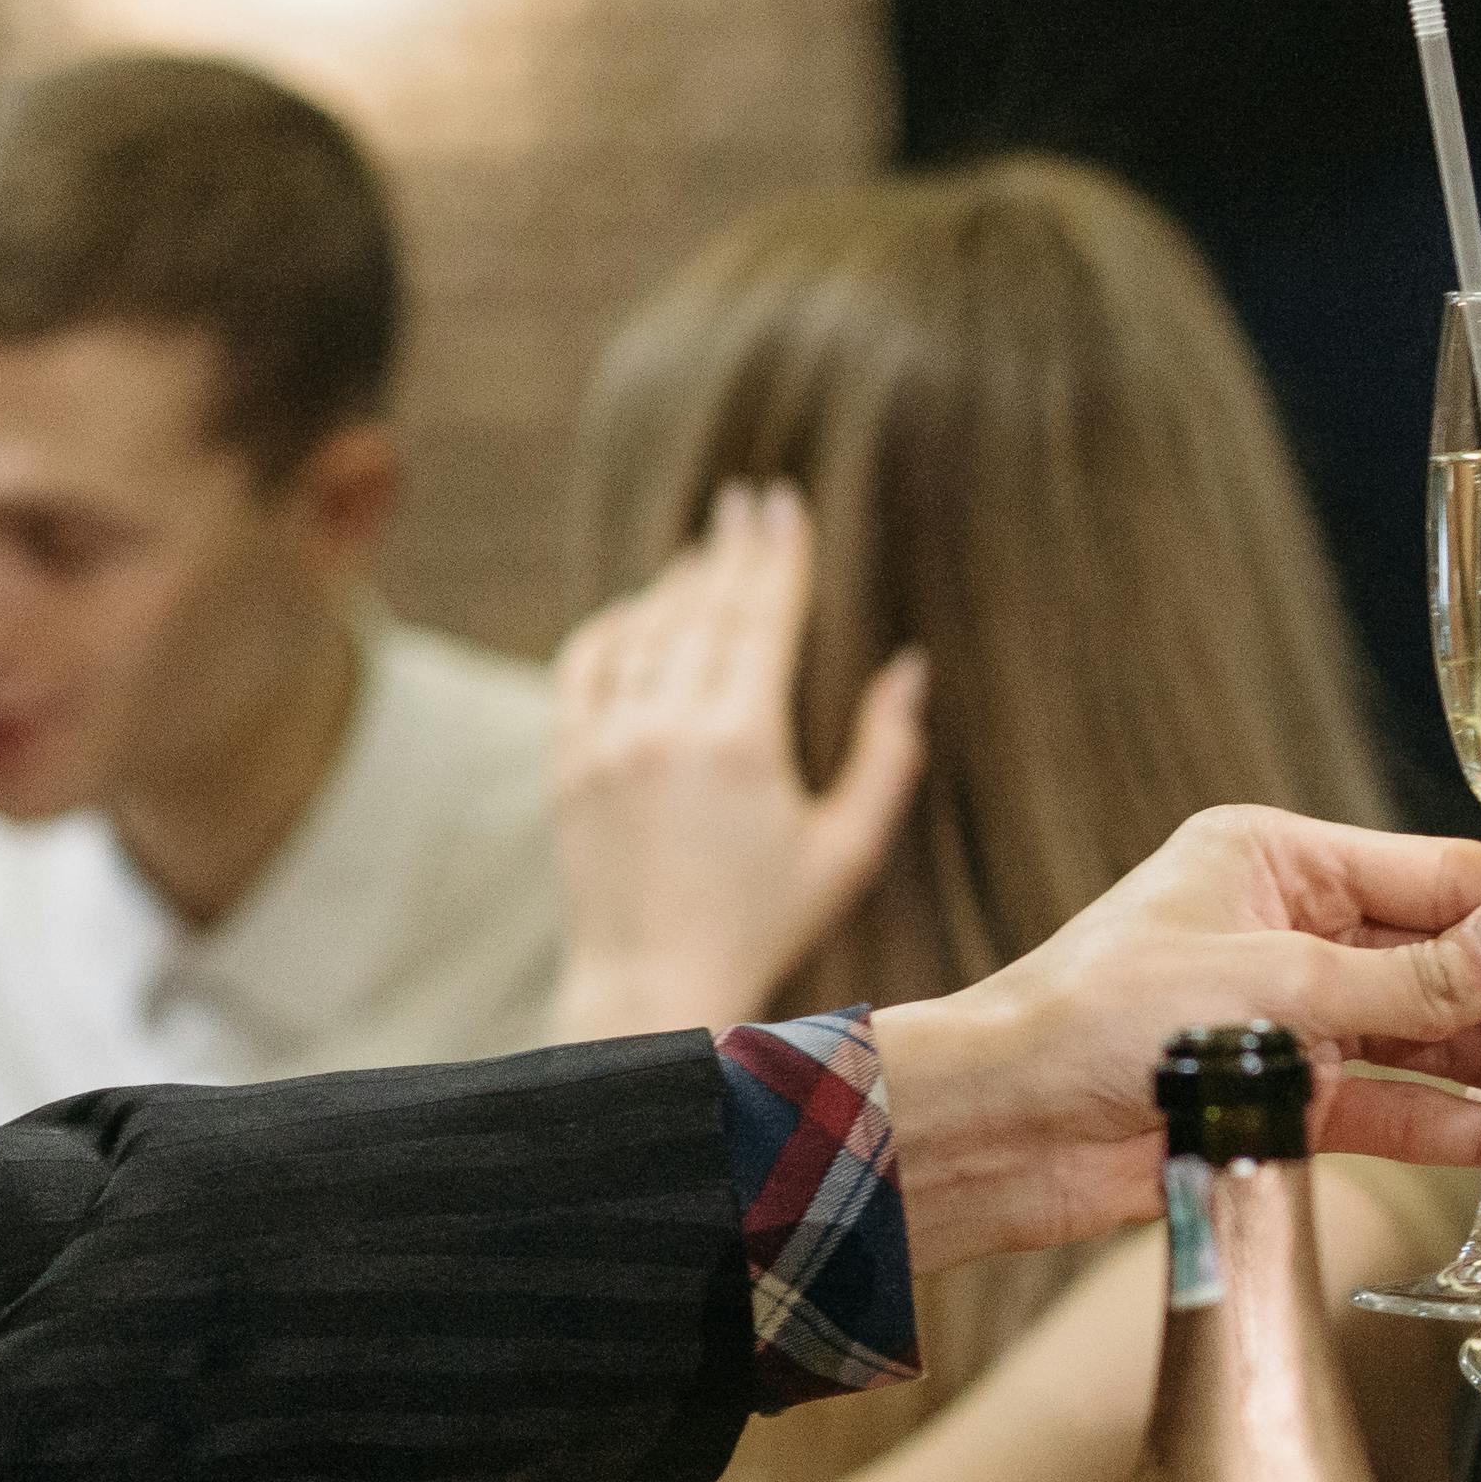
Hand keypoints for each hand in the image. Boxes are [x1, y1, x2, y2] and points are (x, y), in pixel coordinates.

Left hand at [547, 484, 928, 1036]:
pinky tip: (641, 615)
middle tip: (748, 500)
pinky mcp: (570, 763)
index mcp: (744, 742)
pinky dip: (615, 628)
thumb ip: (886, 754)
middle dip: (730, 549)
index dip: (776, 556)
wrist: (653, 981)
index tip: (784, 505)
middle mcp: (668, 728)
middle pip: (703, 609)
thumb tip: (910, 668)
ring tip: (705, 554)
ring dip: (677, 585)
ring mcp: (609, 741)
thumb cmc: (769, 921)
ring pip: (644, 630)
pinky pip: (587, 666)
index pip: (760, 618)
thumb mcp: (848, 847)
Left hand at [866, 809, 1480, 1275]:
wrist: (989, 1140)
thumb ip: (1418, 974)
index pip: (1467, 885)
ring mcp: (1315, 1020)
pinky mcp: (1306, 1105)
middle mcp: (1312, 930)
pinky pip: (1427, 1111)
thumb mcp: (1265, 988)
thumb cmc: (1085, 1027)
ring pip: (1472, 1048)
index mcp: (1291, 859)